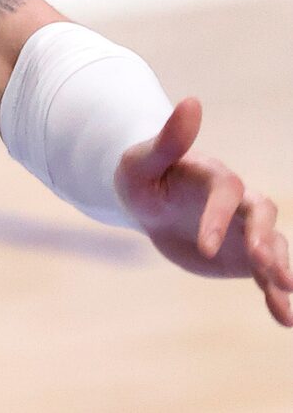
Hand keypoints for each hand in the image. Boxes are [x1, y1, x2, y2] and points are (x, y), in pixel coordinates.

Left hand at [116, 97, 292, 326]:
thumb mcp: (142, 161)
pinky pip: (266, 276)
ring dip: (280, 270)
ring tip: (285, 294)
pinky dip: (276, 295)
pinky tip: (283, 318)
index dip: (219, 217)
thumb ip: (168, 139)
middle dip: (266, 240)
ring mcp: (245, 230)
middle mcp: (238, 201)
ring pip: (274, 247)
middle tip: (264, 267)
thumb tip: (191, 101)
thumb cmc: (141, 176)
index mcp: (213, 176)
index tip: (204, 247)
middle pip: (263, 214)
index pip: (227, 191)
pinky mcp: (245, 256)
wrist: (148, 205)